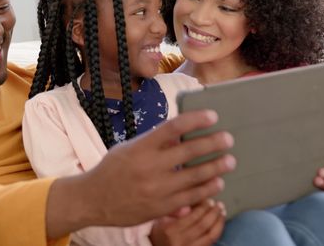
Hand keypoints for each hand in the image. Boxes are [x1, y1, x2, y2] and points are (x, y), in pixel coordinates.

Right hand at [46, 110, 235, 237]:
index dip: (195, 120)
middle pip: (189, 151)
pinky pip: (190, 197)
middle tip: (228, 139)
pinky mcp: (161, 207)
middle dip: (213, 143)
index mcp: (141, 147)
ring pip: (194, 177)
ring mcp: (156, 189)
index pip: (173, 127)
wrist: (93, 200)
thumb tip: (182, 133)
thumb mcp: (129, 149)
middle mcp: (150, 167)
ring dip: (215, 167)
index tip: (213, 116)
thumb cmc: (112, 170)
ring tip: (229, 161)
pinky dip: (206, 190)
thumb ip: (154, 142)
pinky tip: (216, 183)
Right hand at [149, 200, 225, 245]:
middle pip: (203, 225)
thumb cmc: (158, 231)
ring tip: (221, 210)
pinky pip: (211, 242)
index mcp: (170, 230)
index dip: (203, 206)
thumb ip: (172, 210)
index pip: (192, 217)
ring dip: (219, 221)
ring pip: (210, 235)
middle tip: (217, 203)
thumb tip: (188, 204)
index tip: (207, 198)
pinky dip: (218, 230)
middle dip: (213, 212)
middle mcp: (180, 241)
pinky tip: (220, 221)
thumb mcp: (158, 218)